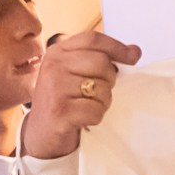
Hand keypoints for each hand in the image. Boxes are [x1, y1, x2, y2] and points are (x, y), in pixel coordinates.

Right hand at [20, 29, 140, 160]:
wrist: (40, 135)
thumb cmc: (62, 103)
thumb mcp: (73, 74)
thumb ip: (98, 60)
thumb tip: (134, 52)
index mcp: (57, 52)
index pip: (93, 39)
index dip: (116, 47)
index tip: (133, 56)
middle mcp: (53, 66)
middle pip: (102, 63)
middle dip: (109, 81)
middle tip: (97, 93)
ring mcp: (55, 88)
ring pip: (102, 88)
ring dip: (102, 102)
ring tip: (87, 106)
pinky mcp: (60, 111)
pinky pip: (96, 110)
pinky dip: (96, 117)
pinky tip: (84, 119)